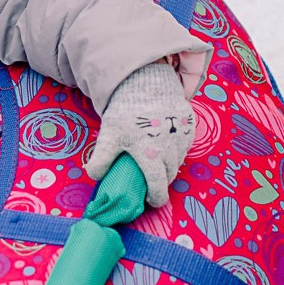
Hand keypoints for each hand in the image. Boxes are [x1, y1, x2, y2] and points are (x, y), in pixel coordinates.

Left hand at [83, 62, 193, 208]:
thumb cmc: (126, 112)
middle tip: (151, 180)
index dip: (156, 197)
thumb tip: (93, 176)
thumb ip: (101, 158)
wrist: (146, 83)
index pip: (158, 185)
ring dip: (169, 165)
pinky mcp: (190, 126)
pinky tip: (165, 143)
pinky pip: (184, 145)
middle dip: (161, 181)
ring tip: (156, 160)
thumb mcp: (109, 135)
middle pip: (169, 175)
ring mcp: (183, 137)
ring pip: (178, 161)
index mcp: (151, 154)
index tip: (153, 201)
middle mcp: (171, 148)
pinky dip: (176, 149)